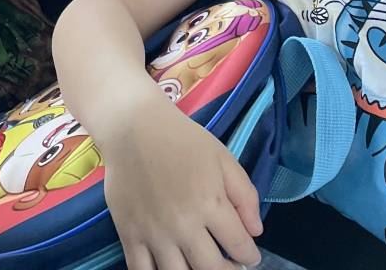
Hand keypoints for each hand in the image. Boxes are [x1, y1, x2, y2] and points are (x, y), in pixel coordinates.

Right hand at [102, 97, 261, 269]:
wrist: (133, 129)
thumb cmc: (183, 141)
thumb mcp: (224, 158)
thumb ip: (245, 195)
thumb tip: (255, 232)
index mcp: (211, 203)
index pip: (239, 245)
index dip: (249, 255)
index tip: (250, 255)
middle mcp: (183, 225)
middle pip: (211, 268)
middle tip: (231, 266)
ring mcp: (154, 234)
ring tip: (204, 267)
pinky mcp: (129, 236)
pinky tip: (172, 269)